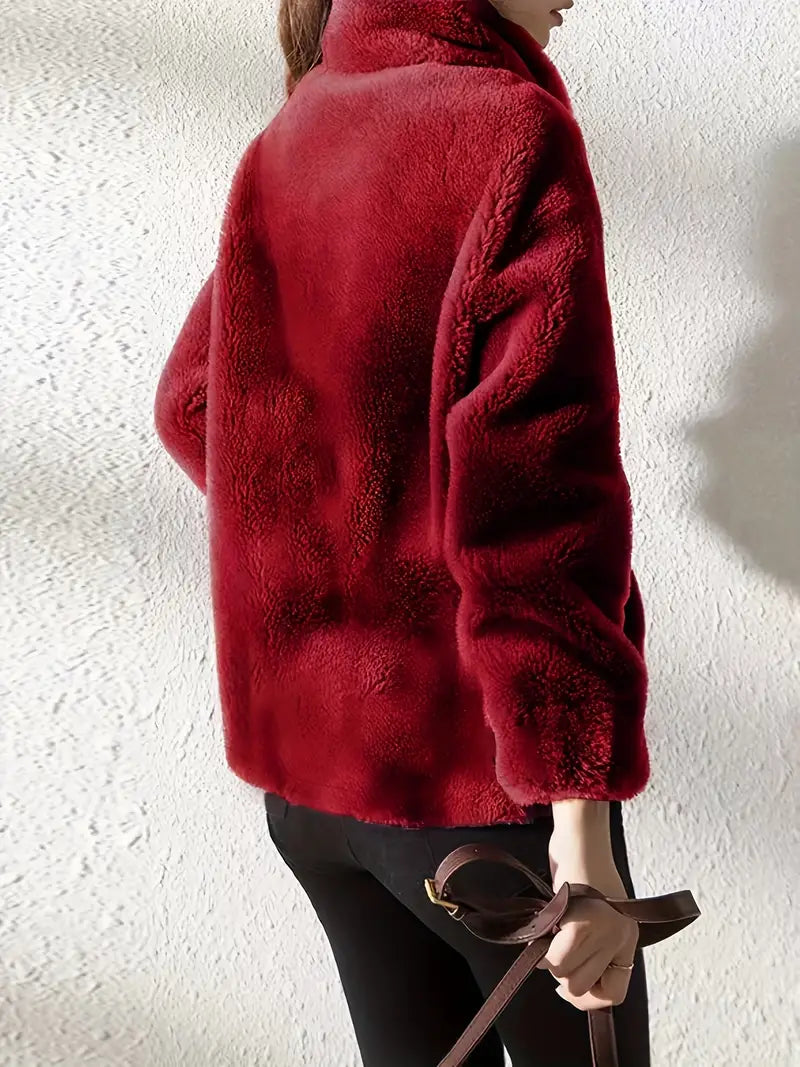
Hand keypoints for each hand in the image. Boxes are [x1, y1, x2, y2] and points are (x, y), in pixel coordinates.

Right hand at [537, 829, 637, 1011]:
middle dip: (562, 973)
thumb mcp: (598, 912)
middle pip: (582, 987)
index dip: (589, 999)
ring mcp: (603, 932)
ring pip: (566, 976)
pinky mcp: (582, 922)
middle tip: (555, 945)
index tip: (568, 988)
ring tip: (550, 931)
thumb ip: (593, 945)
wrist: (582, 837)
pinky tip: (546, 928)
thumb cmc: (582, 869)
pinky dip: (545, 947)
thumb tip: (567, 983)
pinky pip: (557, 958)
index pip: (615, 994)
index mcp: (627, 938)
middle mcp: (619, 939)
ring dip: (551, 958)